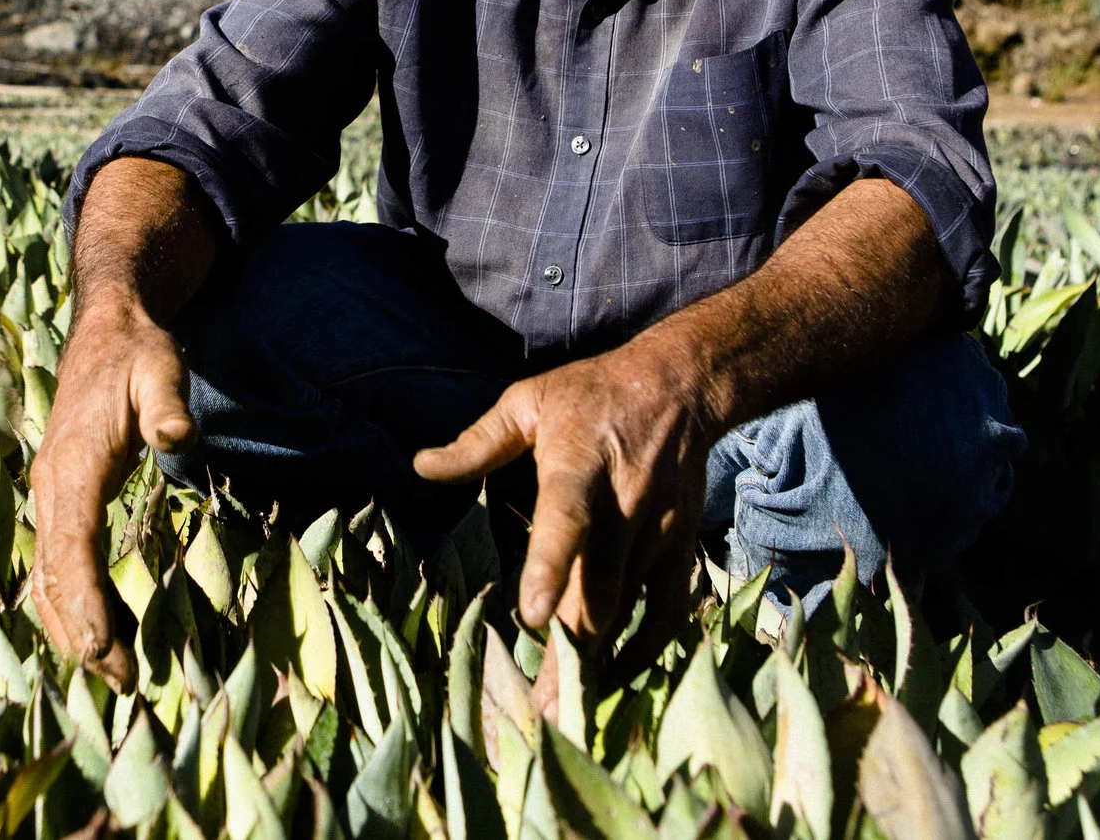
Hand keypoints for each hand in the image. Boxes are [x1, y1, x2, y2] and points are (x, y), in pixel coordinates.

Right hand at [29, 303, 196, 688]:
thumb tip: (180, 438)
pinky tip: (89, 637)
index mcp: (73, 463)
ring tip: (110, 674)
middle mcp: (50, 486)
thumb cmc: (138, 355)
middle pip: (54, 575)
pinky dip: (65, 605)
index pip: (72, 543)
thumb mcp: (162, 370)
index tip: (102, 645)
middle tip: (124, 681)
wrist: (105, 332)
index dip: (84, 597)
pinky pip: (52, 564)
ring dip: (71, 628)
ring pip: (45, 577)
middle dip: (82, 633)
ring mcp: (50, 495)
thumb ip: (169, 404)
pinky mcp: (59, 500)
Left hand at [414, 326, 716, 678]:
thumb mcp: (528, 401)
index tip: (532, 618)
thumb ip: (476, 442)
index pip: (565, 519)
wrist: (679, 386)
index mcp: (578, 463)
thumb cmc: (590, 394)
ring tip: (569, 713)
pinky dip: (645, 648)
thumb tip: (419, 467)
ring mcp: (657, 530)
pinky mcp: (680, 548)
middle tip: (541, 711)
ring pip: (626, 608)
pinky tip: (615, 678)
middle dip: (570, 651)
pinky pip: (667, 611)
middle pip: (597, 587)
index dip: (550, 567)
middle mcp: (623, 503)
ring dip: (598, 661)